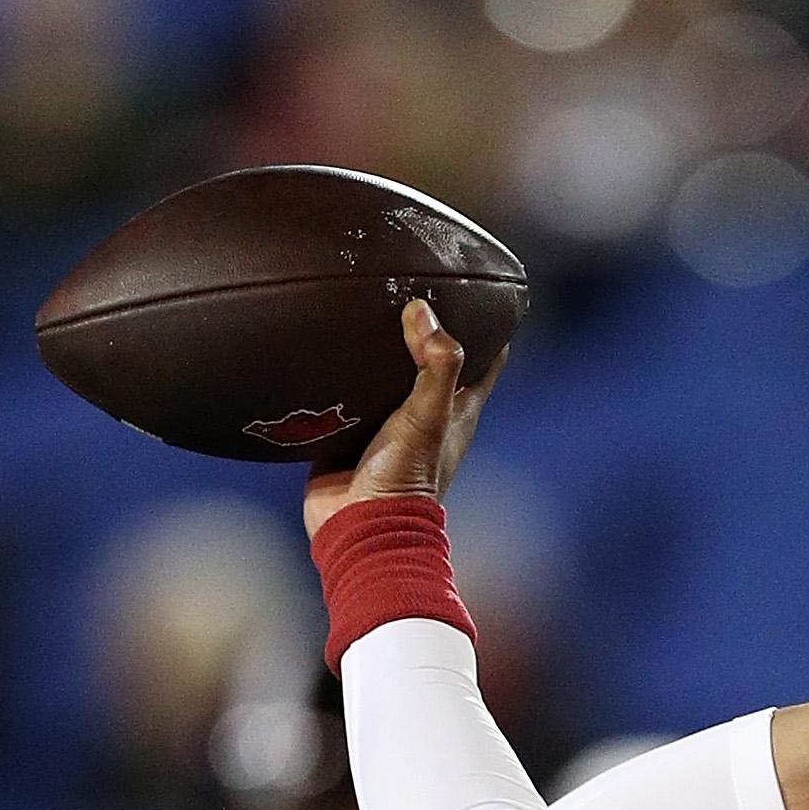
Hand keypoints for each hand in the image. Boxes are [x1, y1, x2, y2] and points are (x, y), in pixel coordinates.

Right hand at [301, 299, 502, 537]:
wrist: (357, 526)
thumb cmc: (405, 478)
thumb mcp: (428, 417)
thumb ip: (435, 366)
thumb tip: (422, 311)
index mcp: (456, 409)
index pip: (485, 358)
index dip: (487, 325)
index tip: (479, 289)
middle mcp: (424, 413)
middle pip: (431, 358)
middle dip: (425, 326)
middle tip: (407, 283)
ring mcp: (385, 423)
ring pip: (384, 373)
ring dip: (376, 347)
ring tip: (360, 301)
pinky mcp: (346, 431)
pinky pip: (343, 393)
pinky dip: (337, 371)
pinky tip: (321, 342)